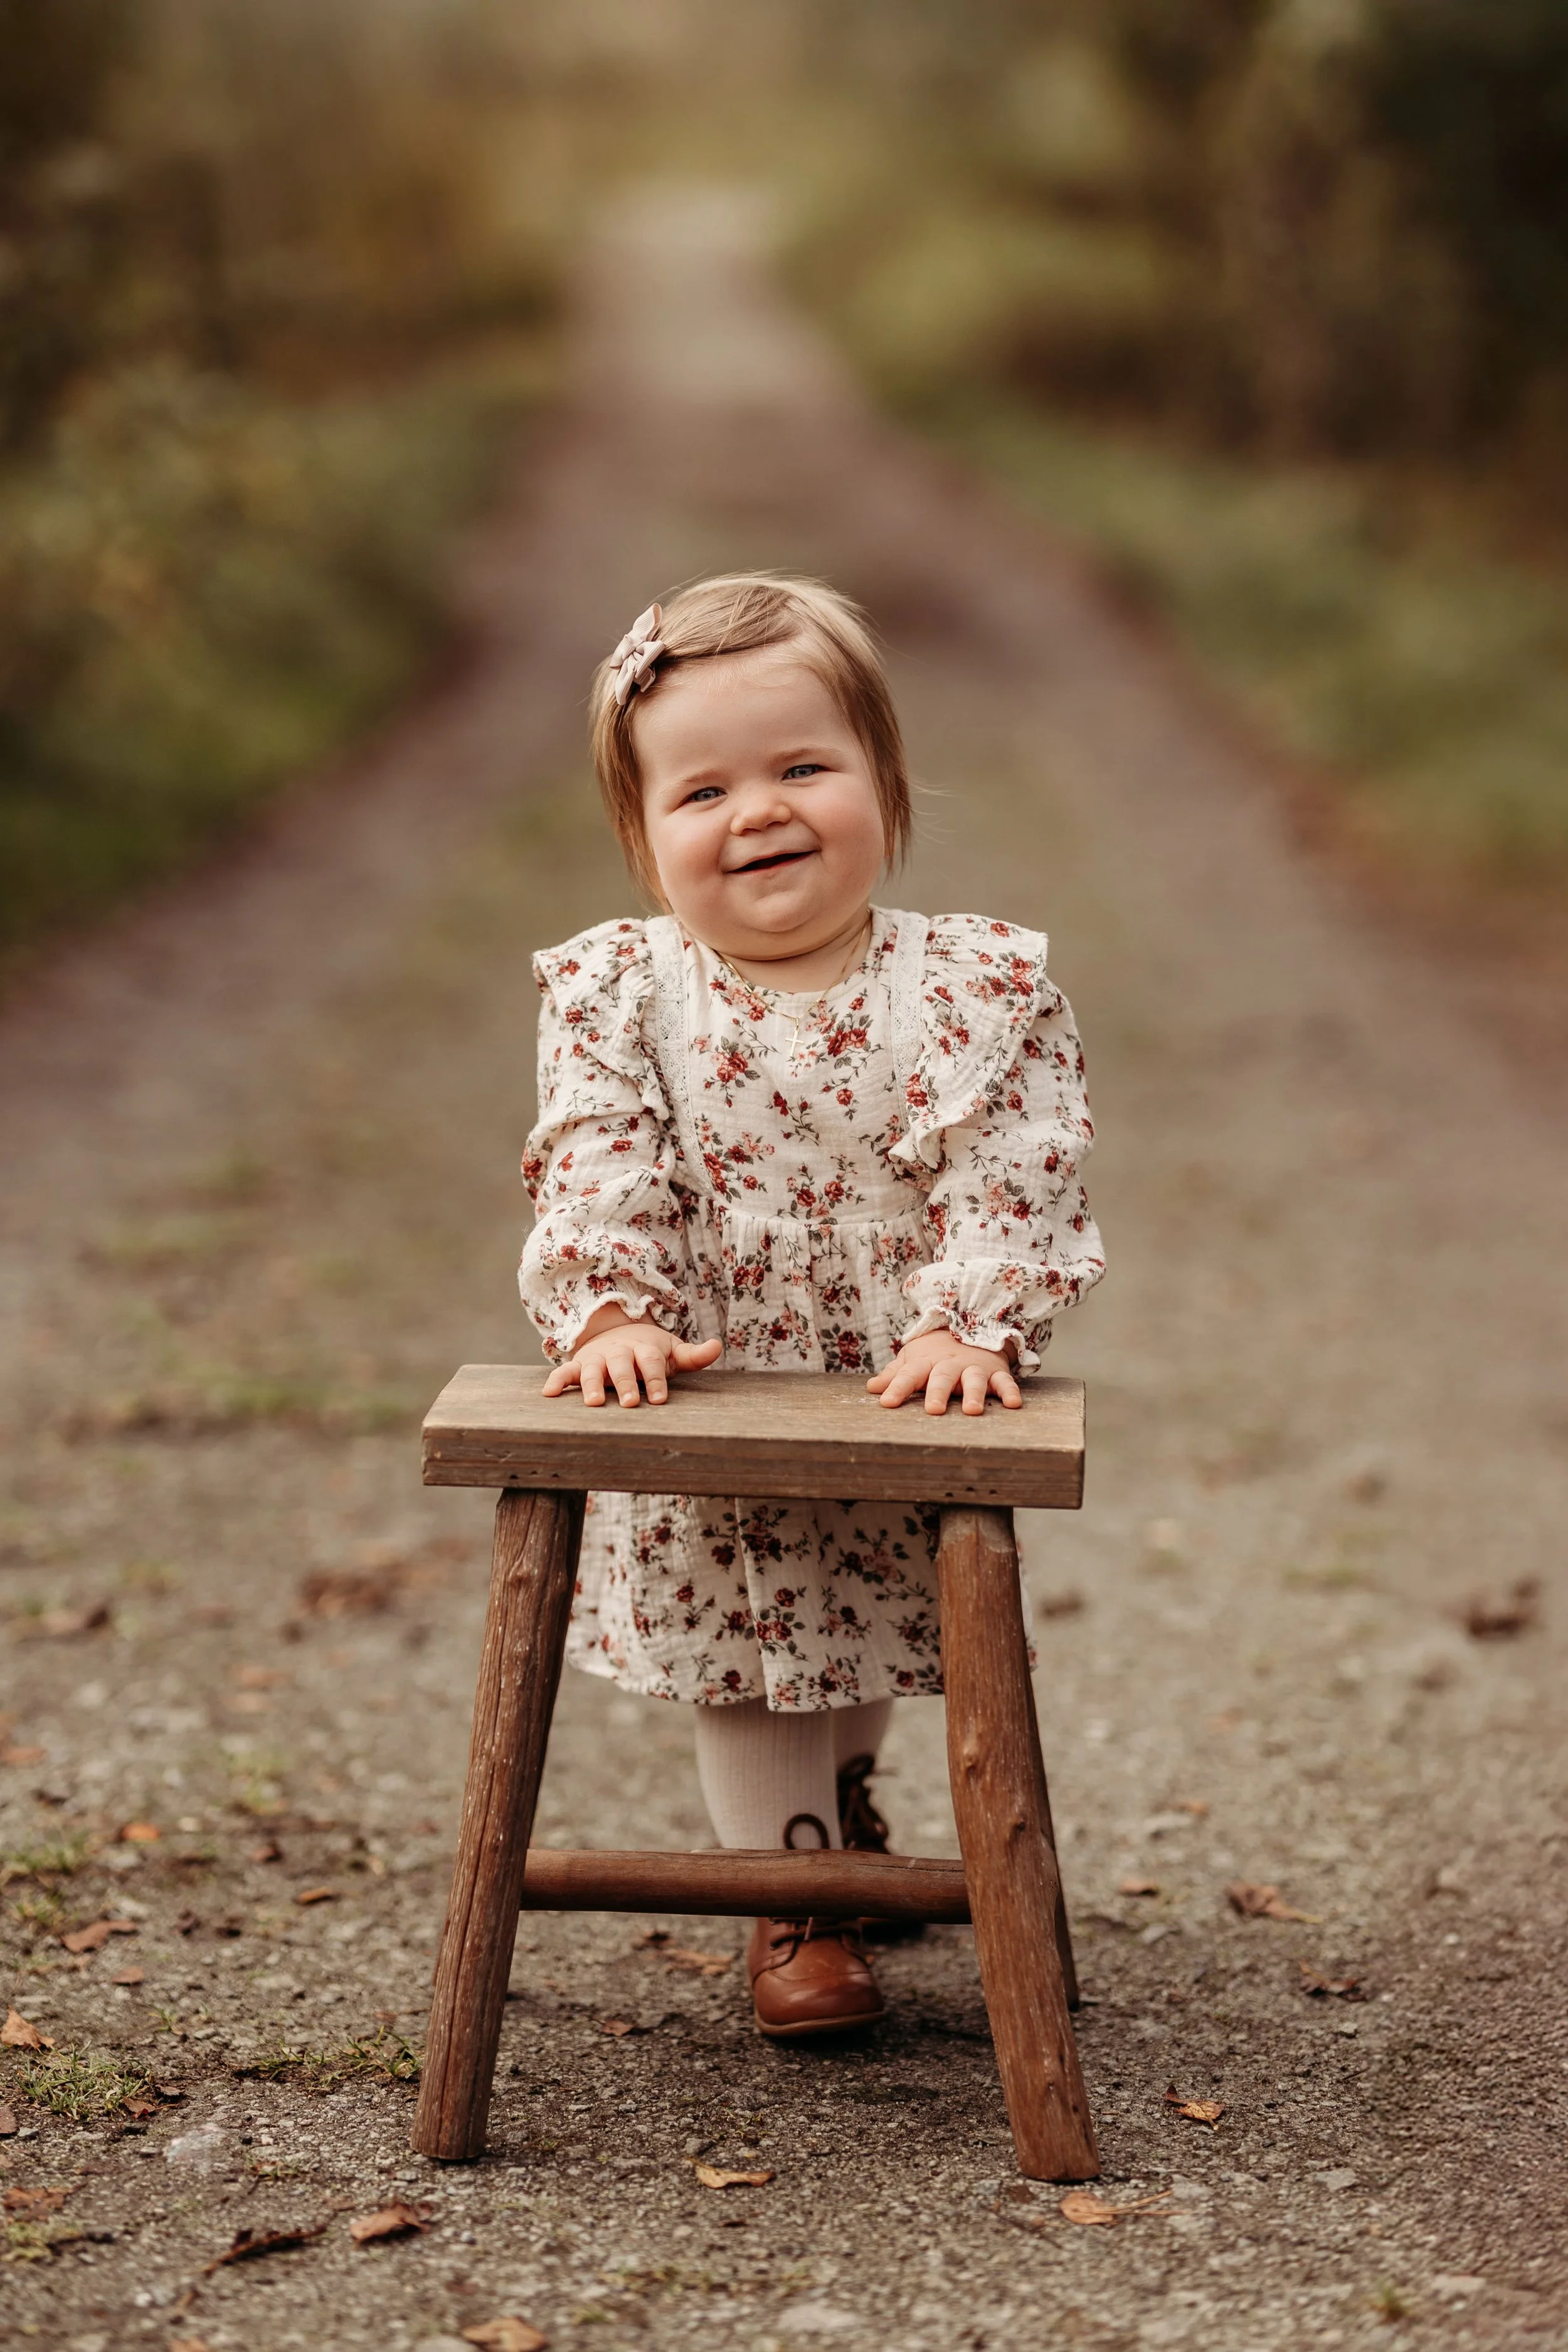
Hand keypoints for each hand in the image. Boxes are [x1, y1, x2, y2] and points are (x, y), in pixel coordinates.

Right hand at [542, 1307, 721, 1407]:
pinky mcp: (579, 1366)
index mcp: (644, 1350)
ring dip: (593, 1385)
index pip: (651, 1363)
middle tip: (629, 1403)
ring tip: (594, 1403)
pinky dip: (556, 1382)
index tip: (659, 1399)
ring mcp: (598, 1359)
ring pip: (593, 1370)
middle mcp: (619, 1352)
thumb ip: (694, 1355)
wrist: (618, 1333)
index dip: (655, 1380)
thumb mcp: (672, 1351)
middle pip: (622, 1366)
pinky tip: (548, 1394)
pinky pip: (565, 1373)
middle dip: (625, 1383)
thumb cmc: (649, 1352)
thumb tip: (718, 1346)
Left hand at [866, 1328, 1020, 1415]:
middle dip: (938, 1393)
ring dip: (973, 1394)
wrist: (971, 1324)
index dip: (897, 1388)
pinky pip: (1004, 1382)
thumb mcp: (912, 1358)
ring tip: (972, 1410)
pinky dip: (1010, 1392)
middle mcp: (950, 1365)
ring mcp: (974, 1368)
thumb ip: (894, 1375)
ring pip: (973, 1380)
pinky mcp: (995, 1373)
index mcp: (926, 1362)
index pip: (908, 1375)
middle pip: (942, 1378)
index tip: (887, 1403)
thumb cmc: (935, 1351)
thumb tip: (871, 1388)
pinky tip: (1013, 1404)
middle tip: (933, 1410)